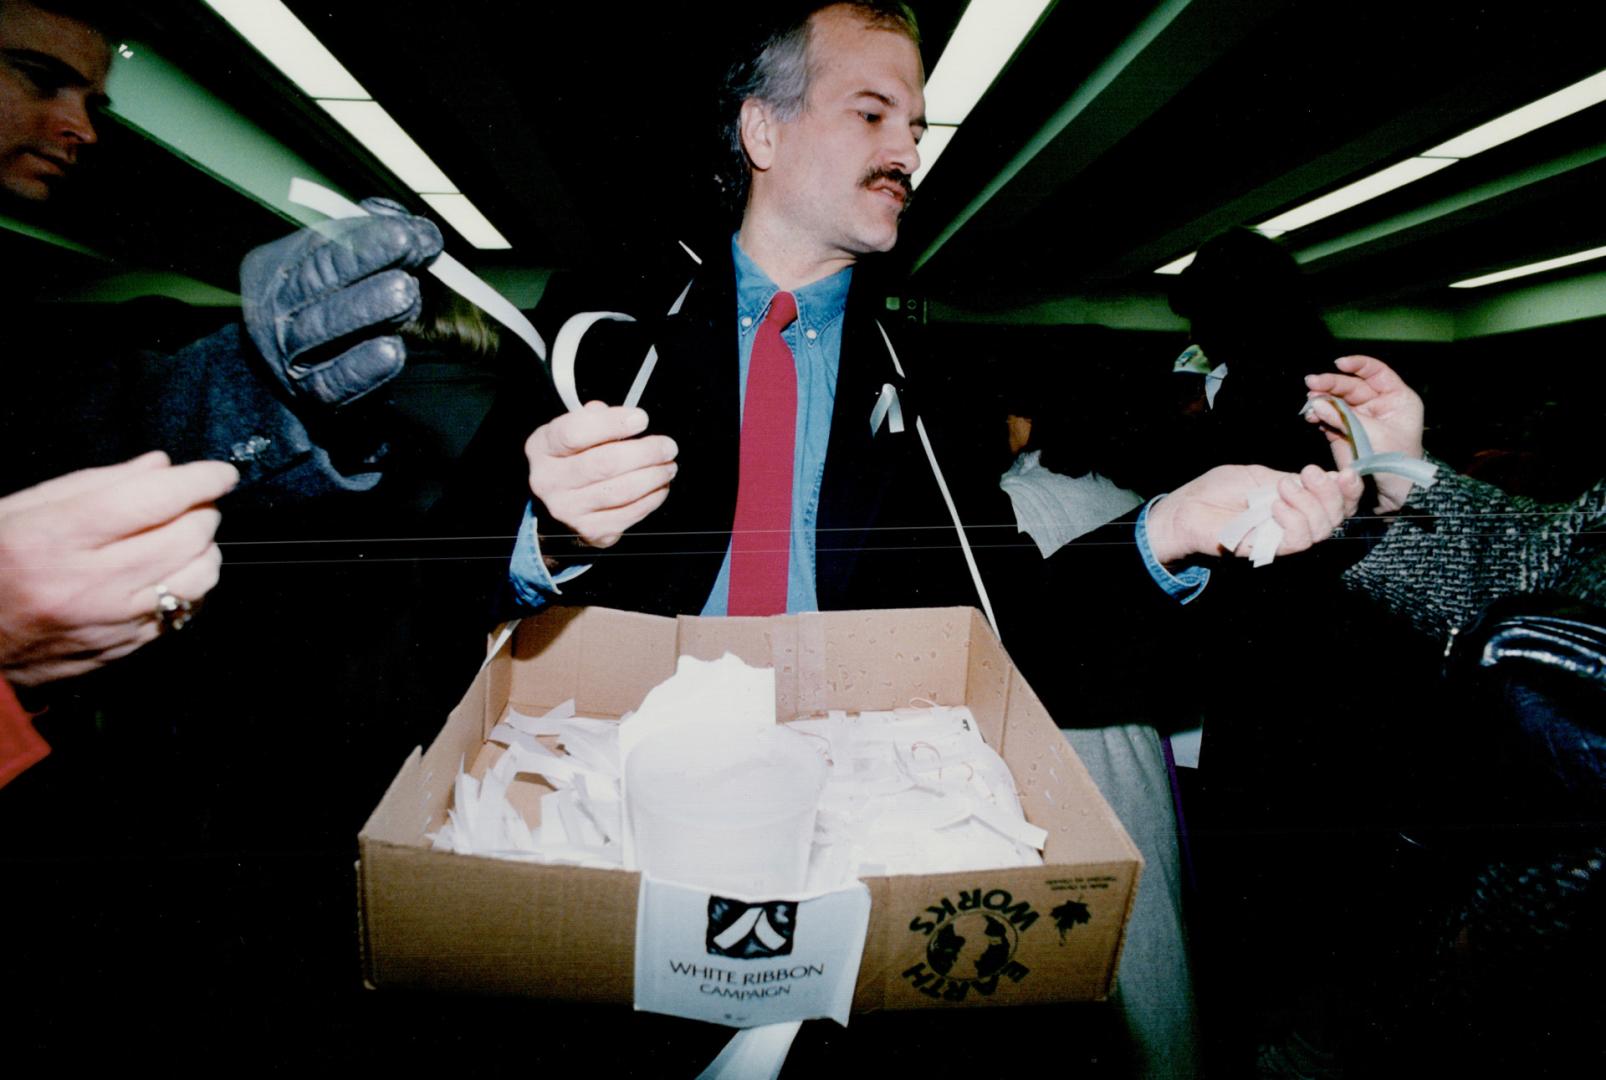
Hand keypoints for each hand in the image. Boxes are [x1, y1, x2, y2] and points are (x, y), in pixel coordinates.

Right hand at [0, 452, 238, 687]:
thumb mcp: (20, 510)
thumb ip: (95, 483)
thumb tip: (161, 466)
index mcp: (55, 538)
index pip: (151, 500)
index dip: (198, 480)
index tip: (221, 472)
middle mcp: (88, 584)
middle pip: (186, 537)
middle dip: (204, 510)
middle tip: (195, 500)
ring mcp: (112, 622)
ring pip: (199, 577)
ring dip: (206, 548)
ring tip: (187, 534)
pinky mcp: (125, 649)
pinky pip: (185, 611)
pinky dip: (192, 584)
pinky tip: (172, 571)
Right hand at [241, 198, 444, 408]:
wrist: (283, 379)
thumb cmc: (322, 310)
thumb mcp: (330, 268)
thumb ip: (365, 241)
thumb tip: (406, 224)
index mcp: (276, 269)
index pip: (318, 247)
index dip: (366, 238)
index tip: (410, 232)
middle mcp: (274, 310)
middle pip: (315, 281)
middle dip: (364, 260)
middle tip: (408, 249)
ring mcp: (287, 355)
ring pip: (321, 329)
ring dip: (367, 309)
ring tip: (406, 293)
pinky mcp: (309, 395)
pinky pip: (334, 381)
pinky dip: (363, 367)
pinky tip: (393, 349)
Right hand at [525, 402, 678, 547]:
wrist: (559, 505)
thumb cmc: (573, 460)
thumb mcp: (572, 432)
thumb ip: (593, 419)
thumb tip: (619, 416)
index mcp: (542, 447)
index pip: (575, 432)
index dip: (612, 423)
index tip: (641, 419)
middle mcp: (548, 480)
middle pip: (604, 464)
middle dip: (645, 453)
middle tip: (668, 446)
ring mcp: (568, 509)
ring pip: (620, 491)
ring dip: (653, 476)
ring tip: (668, 466)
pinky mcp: (590, 530)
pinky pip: (629, 514)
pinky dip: (652, 499)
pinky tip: (660, 486)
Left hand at [1146, 463, 1362, 564]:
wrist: (1185, 509)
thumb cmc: (1216, 490)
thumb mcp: (1259, 475)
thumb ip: (1292, 479)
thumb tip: (1328, 477)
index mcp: (1297, 500)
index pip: (1338, 500)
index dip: (1349, 488)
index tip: (1346, 471)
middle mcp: (1295, 520)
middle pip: (1337, 515)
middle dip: (1331, 492)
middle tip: (1308, 473)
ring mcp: (1282, 536)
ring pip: (1322, 529)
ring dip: (1310, 503)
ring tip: (1284, 487)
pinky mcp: (1268, 549)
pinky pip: (1297, 541)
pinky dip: (1294, 521)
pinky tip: (1276, 506)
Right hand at [1304, 355, 1424, 511]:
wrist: (1392, 490)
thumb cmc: (1395, 461)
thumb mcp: (1374, 435)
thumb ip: (1345, 418)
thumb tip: (1317, 403)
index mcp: (1396, 398)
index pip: (1376, 372)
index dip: (1358, 365)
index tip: (1339, 364)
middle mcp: (1378, 403)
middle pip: (1351, 385)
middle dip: (1331, 384)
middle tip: (1311, 383)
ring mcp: (1360, 417)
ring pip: (1337, 400)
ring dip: (1321, 400)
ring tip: (1309, 403)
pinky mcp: (1345, 430)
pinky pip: (1329, 417)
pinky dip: (1318, 416)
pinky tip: (1311, 416)